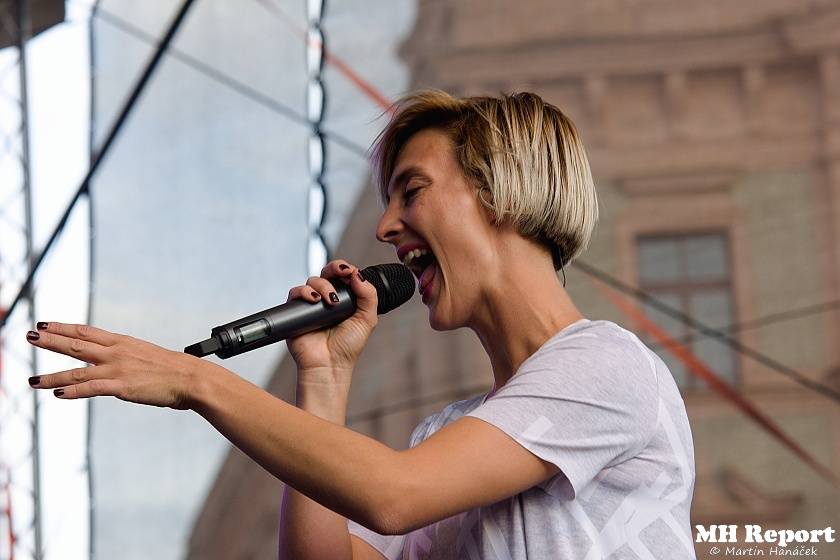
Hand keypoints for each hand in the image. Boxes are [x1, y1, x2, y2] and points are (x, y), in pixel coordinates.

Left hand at [25, 322, 207, 409]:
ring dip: (52, 376)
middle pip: (76, 345)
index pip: (86, 332)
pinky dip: (72, 392)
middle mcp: (116, 352)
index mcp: (123, 342)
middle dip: (50, 341)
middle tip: (28, 336)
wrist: (191, 377)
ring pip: (77, 371)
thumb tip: (121, 366)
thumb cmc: (175, 370)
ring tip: (32, 381)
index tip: (45, 324)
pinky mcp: (121, 386)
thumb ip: (129, 359)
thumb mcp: (148, 357)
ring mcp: (117, 369)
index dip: (63, 327)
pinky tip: (57, 395)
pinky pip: (91, 389)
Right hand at [285, 259, 377, 376]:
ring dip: (322, 285)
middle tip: (341, 274)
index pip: (344, 276)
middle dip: (334, 269)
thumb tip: (358, 274)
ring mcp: (312, 305)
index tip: (351, 272)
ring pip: (312, 281)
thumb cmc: (347, 347)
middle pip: (327, 273)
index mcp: (346, 299)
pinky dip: (303, 292)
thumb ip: (368, 295)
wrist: (329, 365)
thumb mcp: (367, 319)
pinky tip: (314, 300)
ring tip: (330, 301)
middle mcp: (328, 299)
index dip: (346, 269)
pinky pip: (295, 293)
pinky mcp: (296, 311)